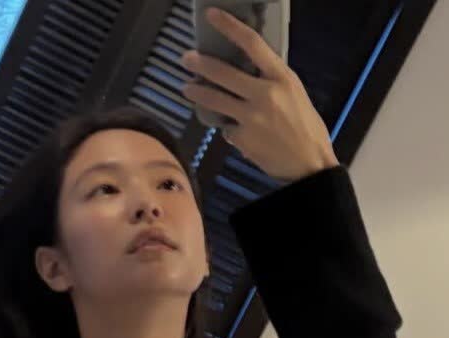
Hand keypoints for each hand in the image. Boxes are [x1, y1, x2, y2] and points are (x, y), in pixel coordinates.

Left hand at [181, 7, 338, 182]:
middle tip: (187, 58)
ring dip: (198, 93)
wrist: (308, 164)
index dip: (229, 27)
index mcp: (281, 77)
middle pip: (224, 73)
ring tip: (187, 88)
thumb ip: (271, 80)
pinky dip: (228, 128)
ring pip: (216, 101)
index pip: (252, 43)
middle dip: (201, 64)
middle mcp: (265, 94)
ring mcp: (251, 118)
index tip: (212, 16)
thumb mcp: (294, 93)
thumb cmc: (305, 127)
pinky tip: (236, 132)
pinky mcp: (242, 139)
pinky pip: (227, 129)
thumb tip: (248, 71)